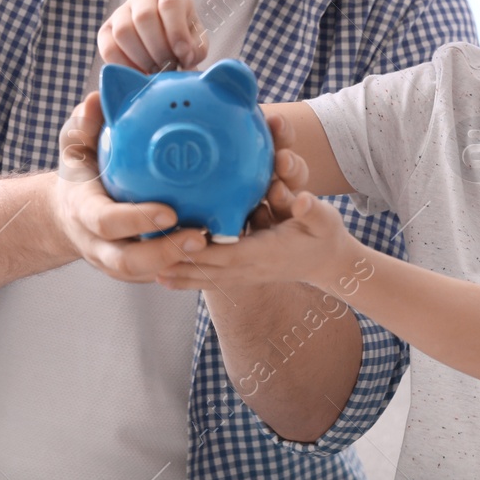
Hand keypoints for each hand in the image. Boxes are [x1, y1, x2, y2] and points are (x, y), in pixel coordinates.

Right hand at [47, 91, 207, 281]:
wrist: (66, 214)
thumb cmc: (79, 172)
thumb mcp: (74, 145)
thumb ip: (84, 123)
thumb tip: (98, 99)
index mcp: (83, 212)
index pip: (106, 222)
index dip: (136, 221)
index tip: (169, 212)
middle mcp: (97, 244)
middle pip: (128, 261)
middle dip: (165, 253)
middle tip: (201, 236)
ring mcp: (113, 262)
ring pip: (146, 273)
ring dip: (180, 263)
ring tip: (213, 244)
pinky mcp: (131, 271)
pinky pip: (157, 273)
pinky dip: (183, 265)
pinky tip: (214, 246)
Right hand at [97, 0, 208, 71]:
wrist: (165, 47)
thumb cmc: (183, 41)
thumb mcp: (196, 44)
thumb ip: (195, 50)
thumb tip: (184, 57)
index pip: (170, 4)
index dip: (176, 32)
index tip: (183, 55)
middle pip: (144, 18)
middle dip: (158, 49)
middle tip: (168, 68)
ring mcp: (121, 12)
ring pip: (123, 32)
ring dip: (141, 58)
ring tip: (155, 71)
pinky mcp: (106, 31)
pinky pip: (108, 48)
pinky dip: (123, 65)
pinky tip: (139, 73)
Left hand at [154, 115, 353, 292]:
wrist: (329, 262)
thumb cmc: (324, 236)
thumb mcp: (325, 220)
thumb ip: (312, 210)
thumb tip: (304, 200)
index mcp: (266, 252)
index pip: (230, 253)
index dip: (206, 250)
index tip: (181, 242)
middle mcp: (252, 267)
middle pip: (210, 270)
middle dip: (181, 266)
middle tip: (150, 260)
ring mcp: (246, 274)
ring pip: (207, 278)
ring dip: (180, 276)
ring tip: (150, 272)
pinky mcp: (244, 274)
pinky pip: (211, 279)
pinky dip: (189, 280)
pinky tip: (167, 277)